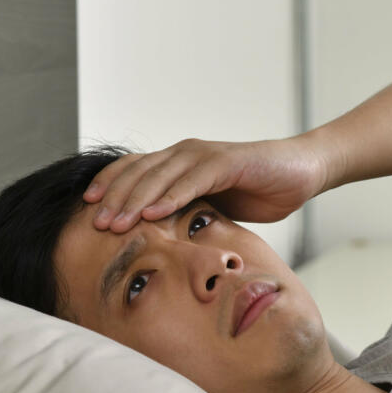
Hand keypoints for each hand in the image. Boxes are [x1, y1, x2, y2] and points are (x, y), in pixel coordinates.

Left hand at [82, 135, 329, 231]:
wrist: (302, 172)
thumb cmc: (263, 190)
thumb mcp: (218, 205)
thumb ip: (193, 213)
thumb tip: (168, 239)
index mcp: (180, 163)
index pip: (135, 171)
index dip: (110, 188)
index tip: (89, 212)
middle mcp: (186, 153)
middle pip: (139, 173)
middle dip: (115, 199)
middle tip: (96, 225)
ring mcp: (205, 155)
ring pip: (159, 176)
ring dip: (135, 200)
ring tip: (118, 224)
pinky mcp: (226, 162)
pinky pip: (192, 180)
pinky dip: (171, 197)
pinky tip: (154, 213)